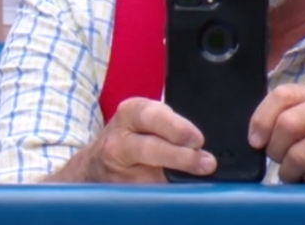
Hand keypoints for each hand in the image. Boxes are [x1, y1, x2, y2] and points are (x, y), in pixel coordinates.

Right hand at [81, 98, 215, 182]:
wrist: (98, 162)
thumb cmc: (134, 134)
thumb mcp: (147, 117)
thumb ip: (172, 124)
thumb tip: (204, 143)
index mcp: (130, 113)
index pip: (152, 116)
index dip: (177, 128)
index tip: (198, 140)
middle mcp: (119, 140)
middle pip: (149, 148)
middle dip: (180, 156)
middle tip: (206, 162)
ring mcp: (117, 169)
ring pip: (148, 175)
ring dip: (175, 178)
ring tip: (196, 178)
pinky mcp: (119, 190)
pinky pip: (147, 191)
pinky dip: (165, 190)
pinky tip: (177, 187)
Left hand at [248, 83, 304, 183]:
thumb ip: (301, 114)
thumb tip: (261, 132)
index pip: (280, 95)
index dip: (260, 120)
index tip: (255, 141)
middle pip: (286, 126)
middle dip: (277, 152)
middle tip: (283, 162)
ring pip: (300, 154)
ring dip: (292, 173)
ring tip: (299, 175)